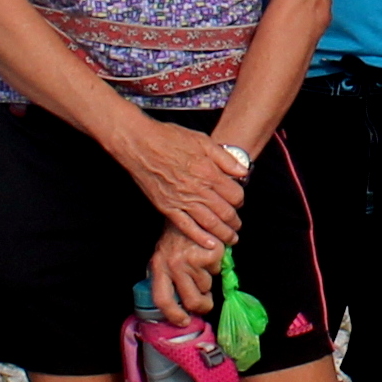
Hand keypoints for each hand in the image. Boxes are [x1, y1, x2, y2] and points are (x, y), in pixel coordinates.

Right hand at [122, 118, 246, 249]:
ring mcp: (182, 200)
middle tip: (237, 227)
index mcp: (209, 172)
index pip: (235, 194)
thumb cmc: (169, 137)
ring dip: (223, 234)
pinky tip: (209, 244)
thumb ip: (225, 158)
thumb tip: (243, 171)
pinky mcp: (167, 207)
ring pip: (209, 223)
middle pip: (225, 212)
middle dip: (235, 222)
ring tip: (230, 239)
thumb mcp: (202, 140)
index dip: (240, 200)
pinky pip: (186, 227)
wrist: (138, 143)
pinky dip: (200, 238)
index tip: (239, 202)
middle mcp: (198, 189)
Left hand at [146, 227, 225, 324]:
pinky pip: (217, 270)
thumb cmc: (176, 236)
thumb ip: (167, 278)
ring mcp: (192, 260)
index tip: (184, 321)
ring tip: (201, 262)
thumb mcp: (163, 257)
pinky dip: (216, 264)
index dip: (174, 315)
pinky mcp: (210, 253)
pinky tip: (209, 252)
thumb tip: (178, 305)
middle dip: (203, 305)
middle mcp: (173, 265)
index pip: (163, 299)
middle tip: (206, 301)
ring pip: (207, 286)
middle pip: (192, 301)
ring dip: (208, 278)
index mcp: (158, 267)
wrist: (189, 208)